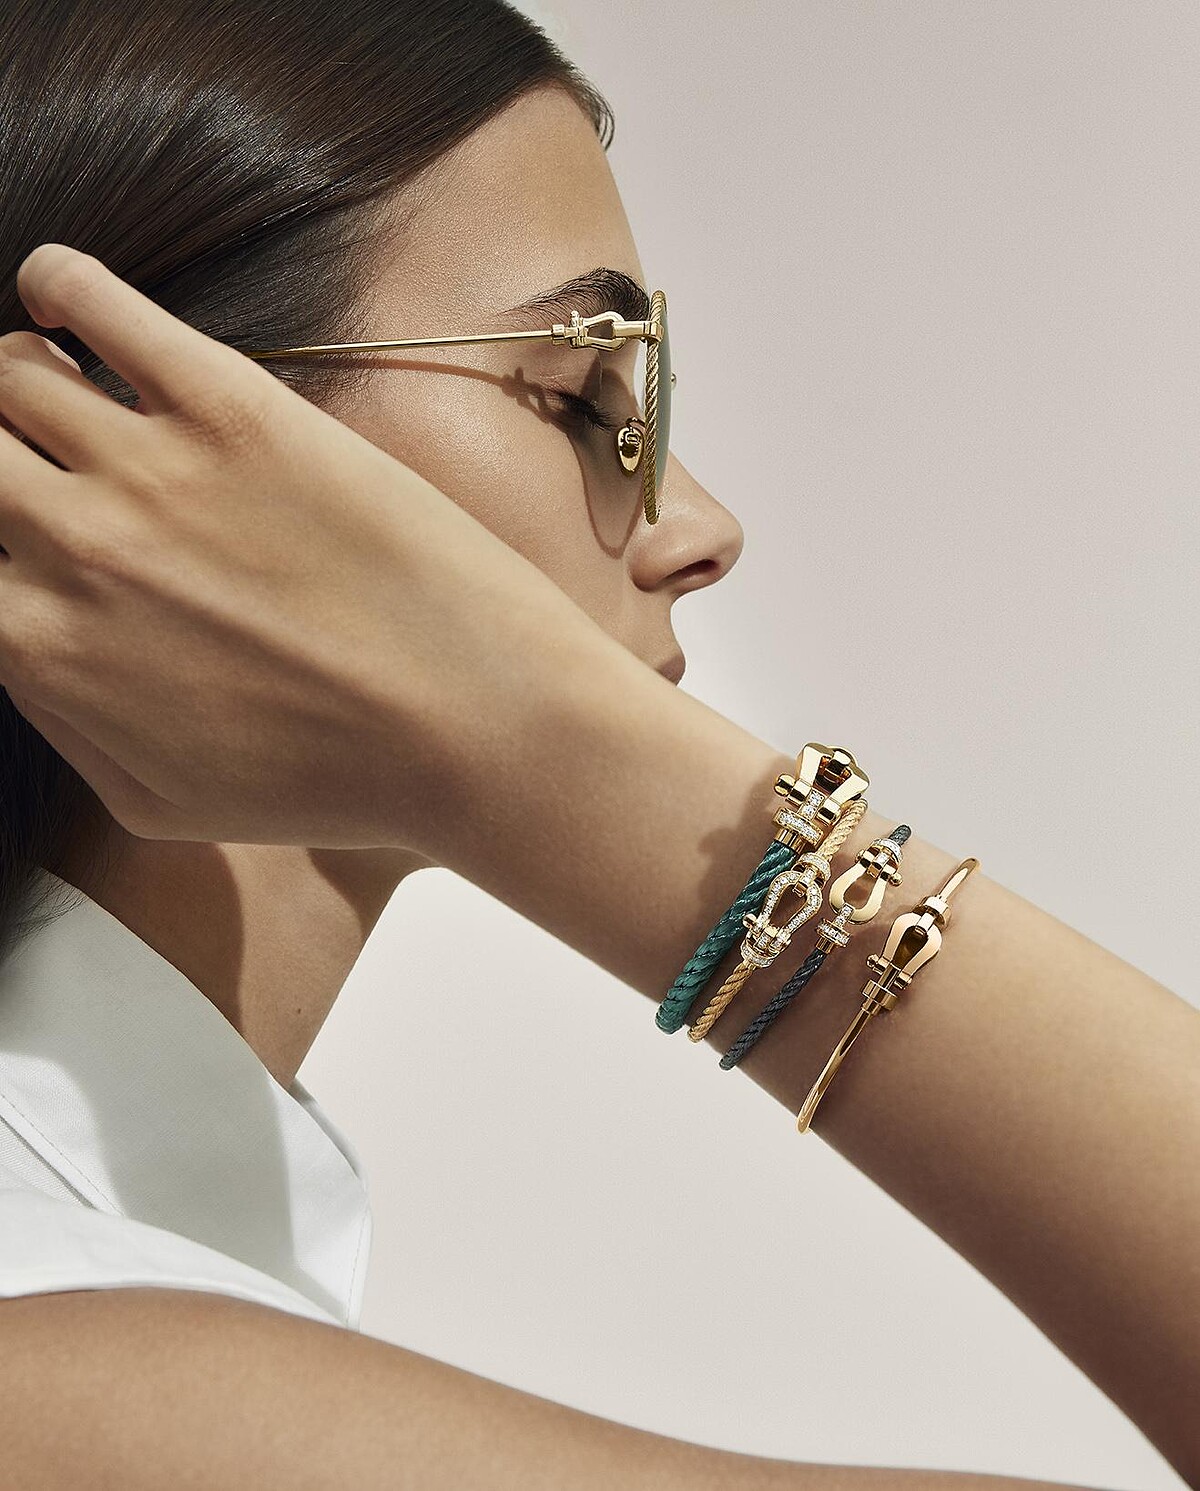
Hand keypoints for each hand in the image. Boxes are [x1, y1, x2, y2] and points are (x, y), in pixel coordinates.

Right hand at [0, 244, 585, 849]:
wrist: (477, 728)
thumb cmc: (333, 784)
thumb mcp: (159, 801)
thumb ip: (61, 717)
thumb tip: (16, 644)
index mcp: (42, 650)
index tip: (16, 528)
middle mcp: (74, 548)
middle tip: (20, 456)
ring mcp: (151, 468)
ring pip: (10, 372)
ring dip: (16, 375)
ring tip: (53, 385)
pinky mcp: (236, 407)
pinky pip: (96, 303)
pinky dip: (61, 286)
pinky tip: (65, 299)